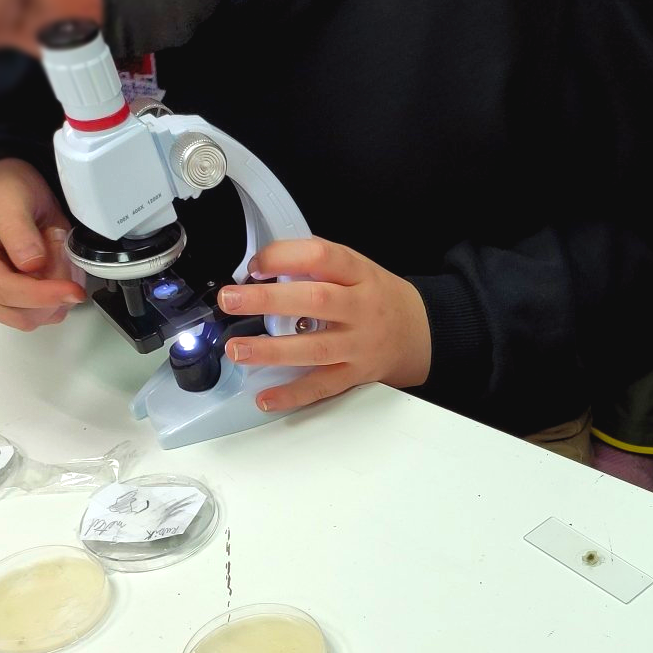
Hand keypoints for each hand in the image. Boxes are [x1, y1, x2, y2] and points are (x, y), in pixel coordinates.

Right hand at [0, 159, 85, 330]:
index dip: (42, 295)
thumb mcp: (10, 195)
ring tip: (55, 255)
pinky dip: (54, 298)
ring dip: (55, 296)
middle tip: (61, 251)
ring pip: (31, 318)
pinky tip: (55, 268)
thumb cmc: (0, 187)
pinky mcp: (4, 301)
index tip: (73, 290)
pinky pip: (38, 313)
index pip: (4, 291)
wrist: (0, 188)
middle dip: (51, 291)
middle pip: (20, 313)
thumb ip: (19, 228)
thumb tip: (32, 264)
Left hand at [216, 239, 430, 413]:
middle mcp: (362, 308)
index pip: (321, 256)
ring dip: (272, 350)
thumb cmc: (379, 298)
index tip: (255, 265)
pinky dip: (293, 394)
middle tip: (230, 300)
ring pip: (315, 348)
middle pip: (315, 301)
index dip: (284, 257)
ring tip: (237, 349)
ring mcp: (360, 345)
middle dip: (268, 300)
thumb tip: (263, 268)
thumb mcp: (357, 268)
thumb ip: (316, 265)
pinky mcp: (357, 375)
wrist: (421, 333)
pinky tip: (265, 397)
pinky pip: (323, 386)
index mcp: (359, 274)